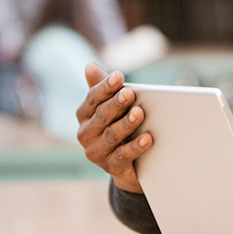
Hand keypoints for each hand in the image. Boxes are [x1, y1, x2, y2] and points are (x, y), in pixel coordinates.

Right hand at [75, 62, 150, 192]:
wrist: (129, 164)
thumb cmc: (121, 126)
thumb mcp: (114, 108)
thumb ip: (104, 88)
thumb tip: (90, 65)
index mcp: (85, 115)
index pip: (93, 98)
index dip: (105, 87)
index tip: (119, 76)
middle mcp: (85, 133)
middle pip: (102, 115)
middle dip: (116, 104)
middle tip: (130, 93)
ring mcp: (96, 152)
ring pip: (111, 135)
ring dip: (126, 124)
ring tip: (140, 113)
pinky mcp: (109, 167)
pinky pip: (122, 156)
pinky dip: (135, 147)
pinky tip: (147, 138)